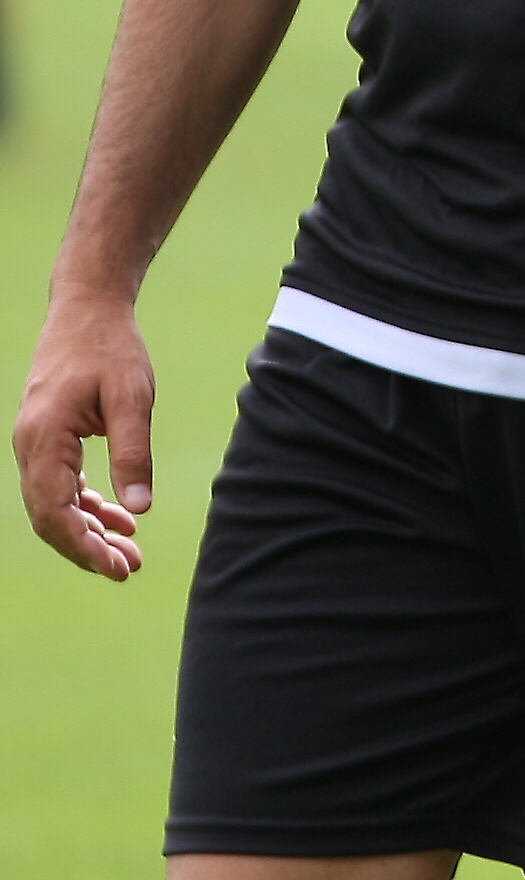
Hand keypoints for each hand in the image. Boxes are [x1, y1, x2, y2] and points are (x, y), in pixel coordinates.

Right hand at [14, 290, 157, 581]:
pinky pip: (62, 484)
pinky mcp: (50, 438)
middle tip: (129, 569)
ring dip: (89, 530)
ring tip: (130, 553)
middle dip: (87, 548)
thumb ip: (133, 453)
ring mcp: (36, 444)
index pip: (54, 511)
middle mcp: (30, 447)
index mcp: (43, 440)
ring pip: (56, 504)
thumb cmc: (111, 348)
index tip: (116, 568)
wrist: (87, 309)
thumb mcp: (131, 398)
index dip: (82, 546)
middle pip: (50, 516)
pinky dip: (88, 504)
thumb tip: (139, 510)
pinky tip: (120, 519)